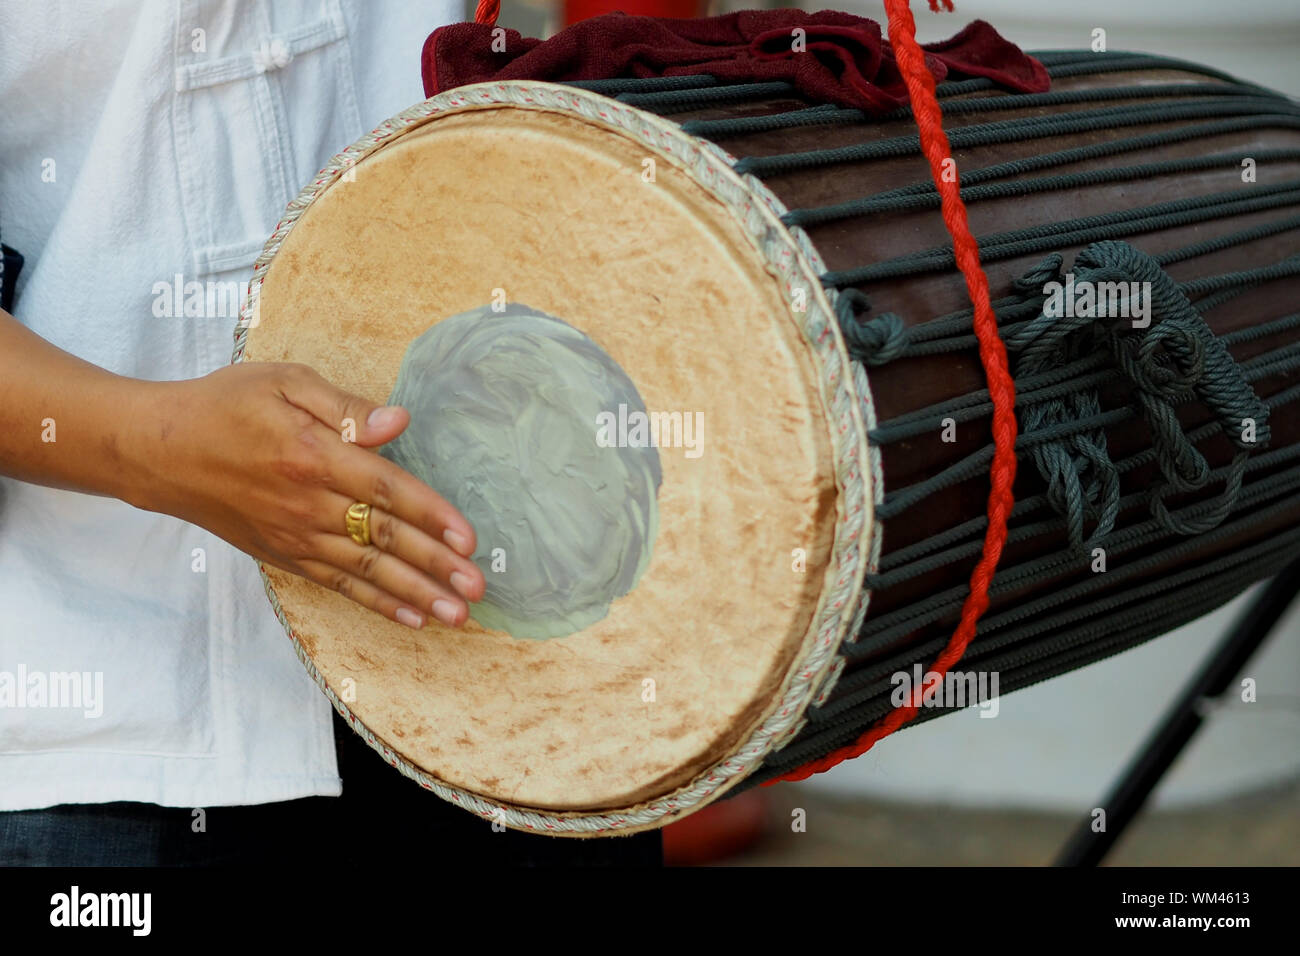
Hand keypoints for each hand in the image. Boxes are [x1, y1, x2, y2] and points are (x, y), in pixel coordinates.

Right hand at [135, 362, 484, 629]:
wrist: (159, 452)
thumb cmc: (225, 406)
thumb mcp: (284, 383)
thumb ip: (345, 407)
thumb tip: (399, 421)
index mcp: (314, 456)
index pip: (386, 490)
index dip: (431, 515)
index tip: (468, 538)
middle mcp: (307, 503)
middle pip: (384, 538)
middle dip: (435, 566)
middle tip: (478, 587)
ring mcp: (295, 535)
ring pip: (367, 570)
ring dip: (416, 595)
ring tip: (457, 615)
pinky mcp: (284, 555)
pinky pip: (339, 584)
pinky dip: (377, 603)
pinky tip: (412, 618)